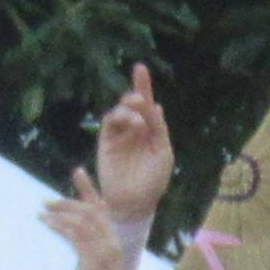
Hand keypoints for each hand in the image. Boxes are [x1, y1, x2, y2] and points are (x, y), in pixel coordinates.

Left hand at [45, 181, 140, 269]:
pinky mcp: (95, 259)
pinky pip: (77, 236)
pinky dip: (61, 227)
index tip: (78, 172)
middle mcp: (112, 242)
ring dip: (61, 213)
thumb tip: (80, 246)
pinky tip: (47, 223)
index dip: (89, 190)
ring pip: (83, 220)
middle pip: (91, 210)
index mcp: (114, 243)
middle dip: (68, 202)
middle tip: (46, 202)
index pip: (102, 209)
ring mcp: (105, 250)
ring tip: (42, 212)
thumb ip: (92, 254)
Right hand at [91, 66, 175, 226]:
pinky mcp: (106, 142)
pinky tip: (129, 122)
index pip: (147, 105)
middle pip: (132, 104)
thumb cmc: (153, 181)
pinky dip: (117, 118)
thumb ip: (158, 129)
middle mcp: (135, 129)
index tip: (140, 67)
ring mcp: (120, 135)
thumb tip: (156, 105)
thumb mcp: (163, 153)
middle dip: (135, 96)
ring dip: (128, 109)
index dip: (143, 85)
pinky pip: (109, 123)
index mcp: (151, 131)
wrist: (135, 202)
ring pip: (120, 111)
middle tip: (139, 100)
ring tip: (136, 119)